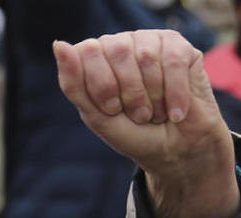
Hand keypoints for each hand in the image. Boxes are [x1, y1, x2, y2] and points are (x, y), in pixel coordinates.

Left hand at [54, 30, 238, 217]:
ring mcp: (151, 43)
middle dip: (129, 93)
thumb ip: (74, 84)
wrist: (174, 153)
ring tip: (156, 113)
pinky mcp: (181, 49)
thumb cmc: (133, 134)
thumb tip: (59, 45)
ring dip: (153, 97)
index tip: (112, 109)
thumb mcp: (97, 116)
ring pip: (146, 56)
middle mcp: (121, 44)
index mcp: (95, 58)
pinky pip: (173, 61)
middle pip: (117, 50)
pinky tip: (175, 112)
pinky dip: (175, 93)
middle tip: (139, 115)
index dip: (102, 86)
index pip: (87, 51)